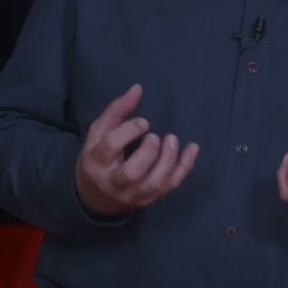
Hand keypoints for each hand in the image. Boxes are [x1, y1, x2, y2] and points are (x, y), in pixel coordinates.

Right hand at [75, 84, 199, 216]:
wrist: (95, 198)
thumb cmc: (97, 159)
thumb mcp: (98, 134)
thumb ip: (116, 111)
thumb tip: (138, 89)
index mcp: (97, 162)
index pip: (111, 146)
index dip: (129, 131)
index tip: (143, 122)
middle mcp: (114, 182)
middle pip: (132, 172)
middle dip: (148, 152)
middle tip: (154, 137)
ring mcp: (134, 194)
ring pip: (154, 183)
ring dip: (168, 161)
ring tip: (172, 140)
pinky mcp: (149, 198)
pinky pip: (170, 186)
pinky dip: (184, 167)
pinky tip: (192, 149)